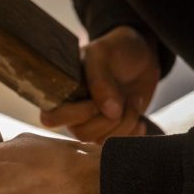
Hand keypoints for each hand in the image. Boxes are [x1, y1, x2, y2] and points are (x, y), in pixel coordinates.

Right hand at [40, 25, 159, 142]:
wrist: (141, 56)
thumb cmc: (115, 49)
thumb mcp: (103, 54)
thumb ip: (100, 80)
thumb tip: (109, 112)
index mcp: (63, 92)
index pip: (52, 118)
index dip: (77, 114)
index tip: (96, 101)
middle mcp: (73, 113)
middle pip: (82, 134)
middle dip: (109, 118)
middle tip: (125, 97)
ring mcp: (92, 124)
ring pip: (101, 141)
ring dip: (125, 122)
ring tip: (134, 100)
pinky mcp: (111, 131)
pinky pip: (117, 144)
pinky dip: (133, 132)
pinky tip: (138, 116)